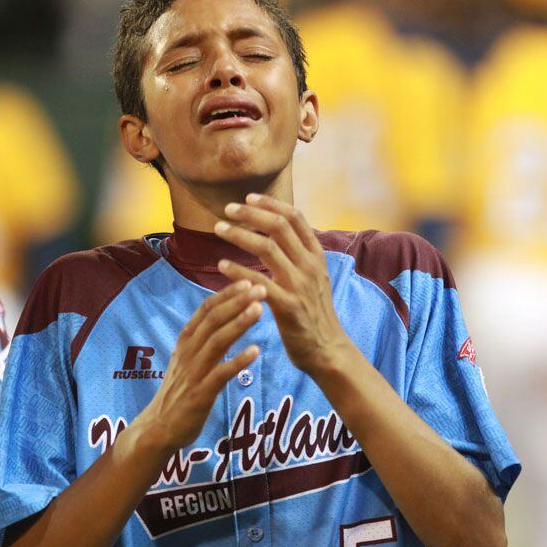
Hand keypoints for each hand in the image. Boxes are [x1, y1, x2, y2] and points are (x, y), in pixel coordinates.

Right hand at [135, 279, 265, 450]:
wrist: (159, 428)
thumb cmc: (180, 391)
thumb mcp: (189, 358)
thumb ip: (205, 338)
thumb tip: (225, 314)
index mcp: (186, 341)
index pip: (206, 310)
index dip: (227, 294)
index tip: (248, 280)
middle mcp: (188, 352)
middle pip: (213, 320)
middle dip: (237, 302)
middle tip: (260, 287)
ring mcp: (193, 373)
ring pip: (216, 342)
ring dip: (239, 324)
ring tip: (260, 309)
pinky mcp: (199, 395)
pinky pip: (220, 375)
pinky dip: (238, 361)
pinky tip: (255, 351)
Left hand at [214, 194, 353, 374]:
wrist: (327, 349)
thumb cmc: (315, 313)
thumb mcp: (315, 278)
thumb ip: (300, 255)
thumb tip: (279, 232)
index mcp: (317, 256)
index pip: (295, 218)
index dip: (271, 204)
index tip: (248, 197)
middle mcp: (310, 266)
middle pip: (279, 227)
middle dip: (251, 214)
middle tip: (228, 209)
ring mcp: (300, 285)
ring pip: (267, 248)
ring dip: (239, 235)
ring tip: (219, 229)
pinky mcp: (288, 306)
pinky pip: (259, 282)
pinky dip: (238, 270)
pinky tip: (221, 265)